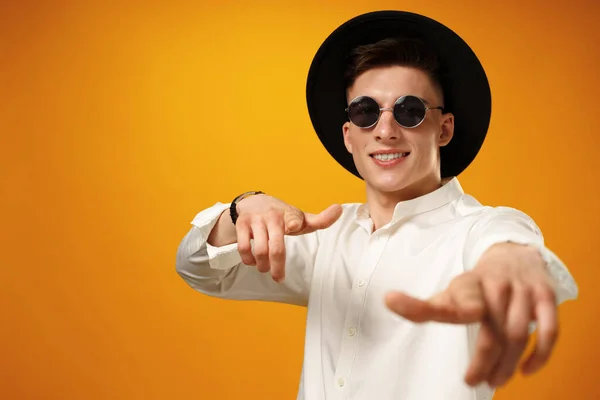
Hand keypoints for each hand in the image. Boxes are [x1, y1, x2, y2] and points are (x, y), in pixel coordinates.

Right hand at [235, 194, 341, 281]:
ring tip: (265, 268)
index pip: (294, 218)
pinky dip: (248, 259)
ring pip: (259, 250)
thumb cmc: (283, 216)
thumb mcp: (301, 217)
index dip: (295, 223)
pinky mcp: (242, 224)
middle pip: (276, 246)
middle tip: (279, 278)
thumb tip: (339, 210)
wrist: (254, 202)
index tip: (296, 226)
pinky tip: (253, 261)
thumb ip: (320, 220)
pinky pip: (244, 247)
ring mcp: (256, 220)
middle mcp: (273, 216)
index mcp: (290, 215)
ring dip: (263, 265)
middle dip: (277, 266)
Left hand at [384, 242, 557, 387]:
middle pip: (491, 331)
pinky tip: (526, 370)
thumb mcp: (452, 292)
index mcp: (468, 285)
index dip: (456, 308)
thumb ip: (427, 305)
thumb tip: (389, 301)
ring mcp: (522, 291)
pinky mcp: (545, 296)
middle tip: (472, 380)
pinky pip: (548, 330)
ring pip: (517, 335)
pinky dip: (540, 355)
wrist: (513, 254)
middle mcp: (495, 285)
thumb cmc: (478, 284)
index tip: (443, 312)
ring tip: (495, 380)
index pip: (458, 300)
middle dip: (482, 361)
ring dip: (506, 363)